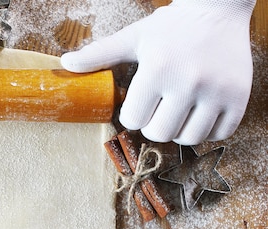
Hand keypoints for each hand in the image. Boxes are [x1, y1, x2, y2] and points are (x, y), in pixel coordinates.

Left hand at [61, 0, 255, 144]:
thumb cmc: (170, 28)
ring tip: (179, 110)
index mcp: (157, 69)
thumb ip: (99, 54)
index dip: (133, 114)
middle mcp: (189, 81)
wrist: (218, 9)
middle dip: (153, 125)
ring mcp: (218, 91)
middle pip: (159, 133)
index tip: (141, 101)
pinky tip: (201, 112)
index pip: (133, 120)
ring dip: (179, 131)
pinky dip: (208, 130)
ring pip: (189, 139)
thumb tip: (65, 63)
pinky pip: (219, 135)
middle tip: (159, 107)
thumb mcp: (132, 38)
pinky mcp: (240, 97)